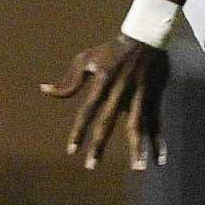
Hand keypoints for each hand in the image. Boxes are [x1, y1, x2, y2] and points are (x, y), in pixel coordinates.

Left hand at [39, 36, 170, 169]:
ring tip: (138, 168)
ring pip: (137, 125)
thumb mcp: (86, 58)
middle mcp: (121, 90)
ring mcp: (139, 94)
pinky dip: (159, 140)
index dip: (78, 130)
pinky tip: (159, 157)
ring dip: (137, 148)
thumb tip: (44, 90)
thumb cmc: (111, 49)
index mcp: (103, 81)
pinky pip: (156, 122)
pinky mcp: (152, 96)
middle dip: (99, 144)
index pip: (87, 110)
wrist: (144, 36)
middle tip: (91, 166)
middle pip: (108, 122)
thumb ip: (68, 80)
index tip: (71, 151)